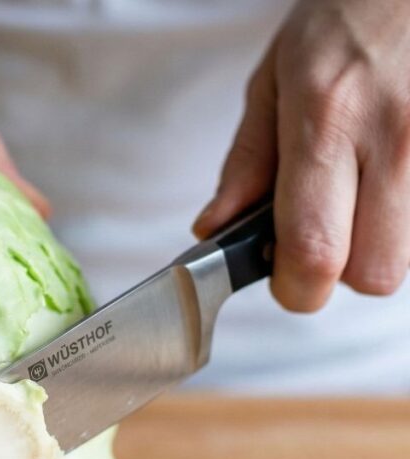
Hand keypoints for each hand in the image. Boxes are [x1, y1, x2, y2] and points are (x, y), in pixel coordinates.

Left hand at [193, 0, 409, 310]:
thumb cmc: (347, 18)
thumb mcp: (276, 78)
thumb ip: (247, 163)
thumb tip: (213, 231)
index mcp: (326, 120)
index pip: (313, 251)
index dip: (294, 287)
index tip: (283, 277)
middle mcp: (392, 137)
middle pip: (374, 274)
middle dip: (341, 271)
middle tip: (324, 234)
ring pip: (409, 257)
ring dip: (377, 243)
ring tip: (361, 192)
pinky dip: (404, 217)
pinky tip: (389, 178)